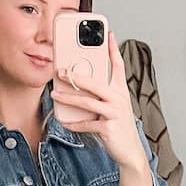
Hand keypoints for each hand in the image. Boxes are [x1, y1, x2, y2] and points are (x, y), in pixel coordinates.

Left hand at [51, 32, 146, 172]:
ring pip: (88, 102)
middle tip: (60, 72)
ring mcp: (114, 113)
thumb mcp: (113, 106)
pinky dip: (73, 123)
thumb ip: (100, 94)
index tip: (107, 34)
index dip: (113, 49)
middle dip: (76, 76)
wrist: (130, 151)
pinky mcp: (108, 128)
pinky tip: (63, 121)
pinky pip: (86, 124)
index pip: (118, 65)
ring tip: (55, 94)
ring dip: (69, 98)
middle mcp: (119, 99)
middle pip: (96, 83)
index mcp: (121, 91)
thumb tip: (78, 85)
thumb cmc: (119, 126)